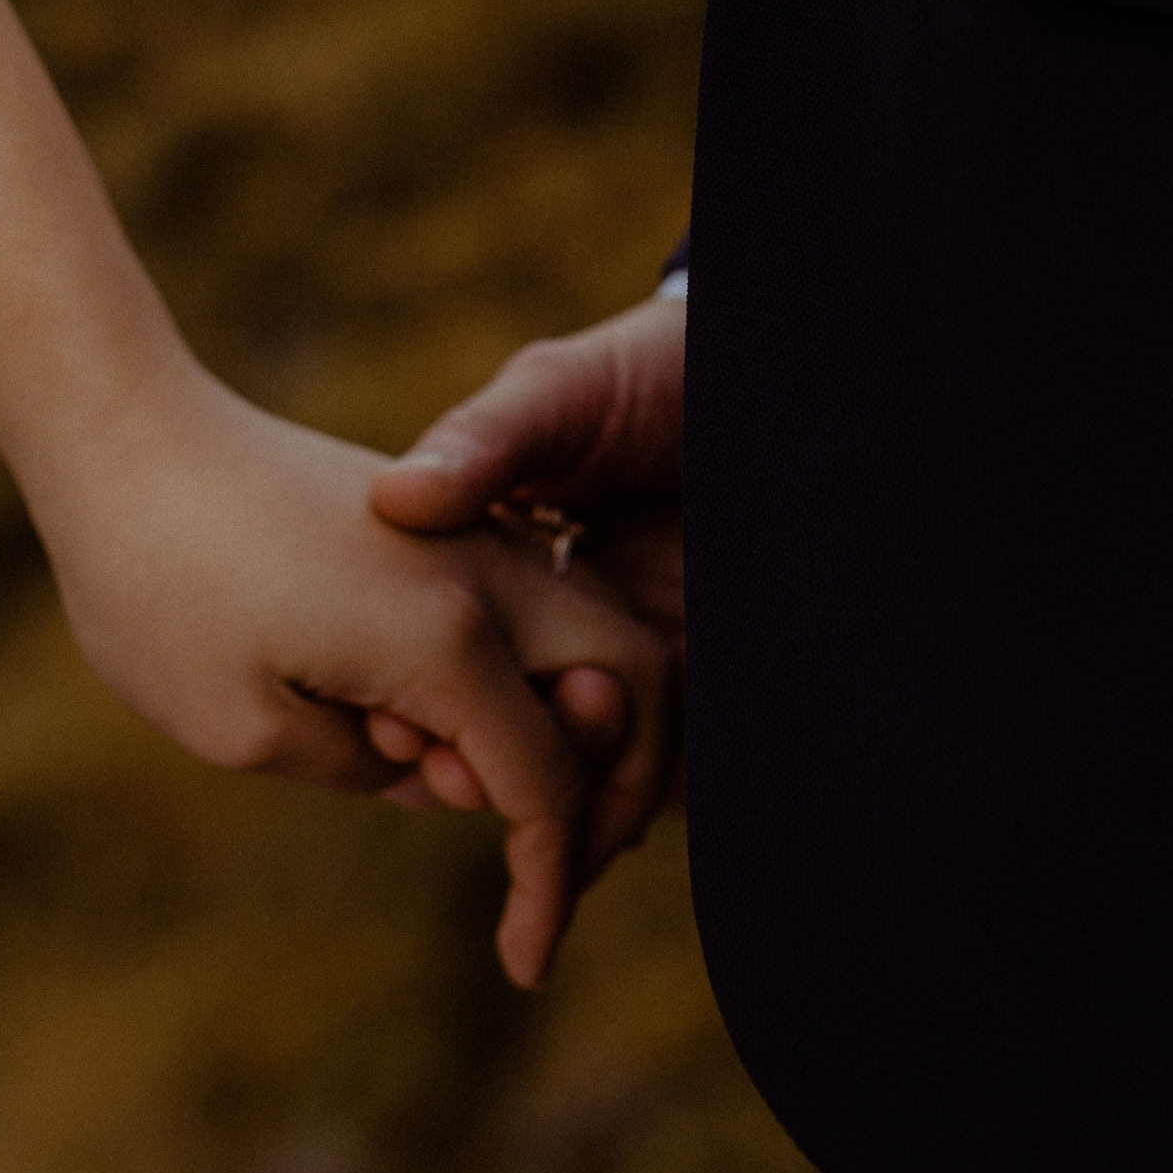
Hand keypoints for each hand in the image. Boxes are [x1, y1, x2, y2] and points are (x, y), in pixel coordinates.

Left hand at [16, 353, 679, 986]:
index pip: (547, 784)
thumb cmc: (160, 587)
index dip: (547, 887)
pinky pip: (526, 598)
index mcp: (447, 634)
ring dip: (562, 723)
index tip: (522, 966)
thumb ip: (366, 771)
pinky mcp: (433, 514)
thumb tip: (430, 775)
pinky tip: (417, 726)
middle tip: (543, 865)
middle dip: (614, 785)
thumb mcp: (247, 729)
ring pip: (586, 628)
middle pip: (629, 677)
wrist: (125, 436)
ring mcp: (464, 528)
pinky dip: (518, 673)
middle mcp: (481, 568)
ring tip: (437, 783)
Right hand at [364, 293, 686, 816]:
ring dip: (584, 805)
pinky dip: (660, 792)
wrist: (774, 366)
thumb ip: (485, 441)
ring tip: (586, 775)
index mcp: (514, 585)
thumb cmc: (651, 371)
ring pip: (603, 776)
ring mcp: (649, 666)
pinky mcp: (709, 690)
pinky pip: (685, 767)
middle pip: (527, 746)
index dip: (436, 724)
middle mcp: (573, 640)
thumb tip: (398, 499)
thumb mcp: (556, 394)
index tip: (417, 738)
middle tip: (503, 785)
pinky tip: (643, 795)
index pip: (460, 681)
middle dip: (512, 784)